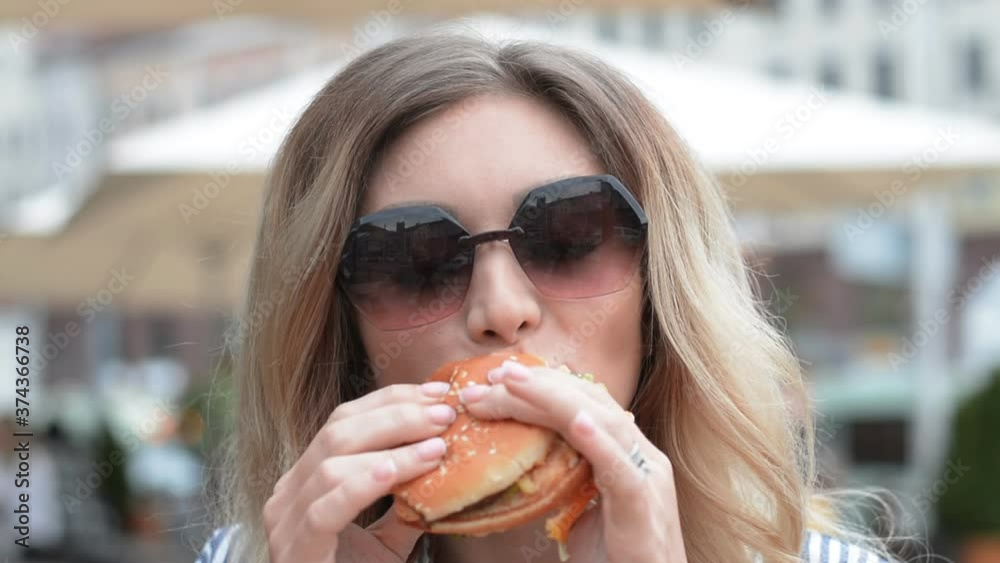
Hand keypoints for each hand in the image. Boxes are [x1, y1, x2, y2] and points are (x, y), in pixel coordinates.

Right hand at [263, 382, 456, 562]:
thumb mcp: (386, 538)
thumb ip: (406, 502)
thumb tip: (446, 463)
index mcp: (307, 479)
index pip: (346, 419)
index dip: (392, 400)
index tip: (438, 394)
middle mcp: (289, 492)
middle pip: (339, 430)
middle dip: (398, 415)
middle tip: (446, 415)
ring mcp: (285, 521)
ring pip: (331, 461)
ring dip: (391, 447)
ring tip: (437, 446)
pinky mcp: (295, 550)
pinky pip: (325, 509)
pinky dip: (362, 485)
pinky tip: (395, 472)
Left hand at [458, 360, 687, 562]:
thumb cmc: (615, 557)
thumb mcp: (584, 507)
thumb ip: (567, 476)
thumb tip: (527, 456)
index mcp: (627, 453)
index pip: (586, 403)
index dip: (545, 384)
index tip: (499, 376)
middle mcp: (641, 457)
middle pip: (590, 404)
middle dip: (541, 383)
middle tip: (495, 372)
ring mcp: (648, 480)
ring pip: (603, 424)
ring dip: (554, 399)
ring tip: (515, 383)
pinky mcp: (644, 509)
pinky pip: (622, 471)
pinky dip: (599, 443)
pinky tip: (579, 424)